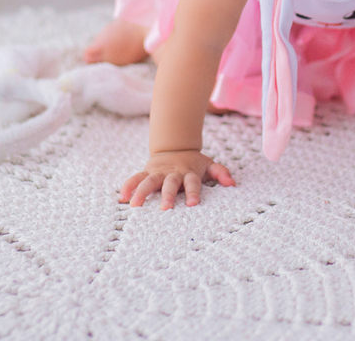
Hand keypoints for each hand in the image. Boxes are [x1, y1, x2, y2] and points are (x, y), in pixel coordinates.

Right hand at [120, 150, 234, 208]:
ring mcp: (158, 172)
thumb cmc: (193, 163)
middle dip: (167, 195)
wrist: (174, 147)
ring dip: (142, 192)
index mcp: (189, 172)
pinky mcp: (147, 171)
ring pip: (149, 181)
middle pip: (170, 183)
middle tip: (165, 208)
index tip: (193, 204)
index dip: (193, 192)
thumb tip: (232, 183)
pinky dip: (128, 186)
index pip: (193, 182)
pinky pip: (135, 178)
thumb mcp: (209, 164)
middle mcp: (173, 172)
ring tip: (135, 205)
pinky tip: (122, 198)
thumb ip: (221, 172)